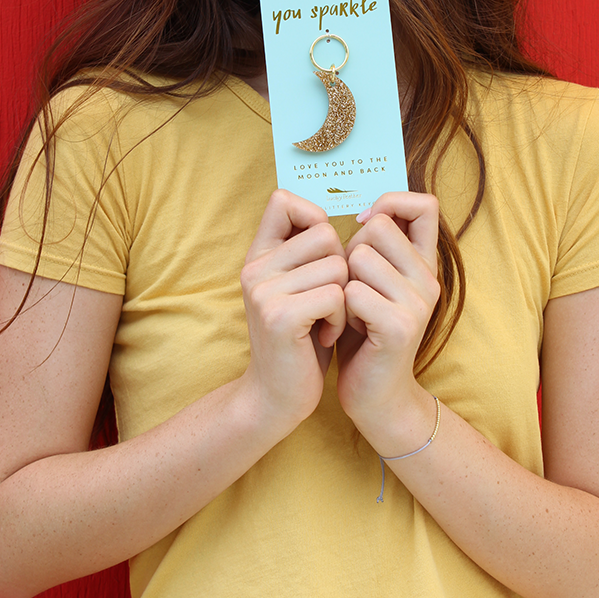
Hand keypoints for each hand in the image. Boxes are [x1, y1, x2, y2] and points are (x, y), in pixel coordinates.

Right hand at [239, 190, 348, 430]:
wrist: (276, 397)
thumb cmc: (299, 339)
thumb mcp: (297, 287)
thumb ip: (303, 253)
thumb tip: (326, 215)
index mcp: (258, 255)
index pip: (282, 200)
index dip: (312, 216)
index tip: (321, 252)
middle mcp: (255, 268)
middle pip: (324, 233)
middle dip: (340, 266)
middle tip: (328, 300)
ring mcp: (264, 291)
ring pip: (336, 265)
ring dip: (344, 298)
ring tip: (326, 321)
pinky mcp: (280, 316)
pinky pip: (336, 295)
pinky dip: (341, 318)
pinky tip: (325, 335)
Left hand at [336, 192, 441, 435]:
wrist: (376, 396)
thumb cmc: (365, 331)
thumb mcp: (374, 280)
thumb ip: (375, 247)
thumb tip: (365, 212)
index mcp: (426, 263)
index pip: (425, 204)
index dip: (391, 202)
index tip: (364, 225)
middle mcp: (430, 278)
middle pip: (378, 227)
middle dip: (352, 251)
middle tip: (355, 287)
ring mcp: (418, 303)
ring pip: (359, 257)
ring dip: (344, 283)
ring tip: (354, 311)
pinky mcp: (400, 327)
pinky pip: (352, 292)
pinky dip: (341, 309)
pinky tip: (353, 329)